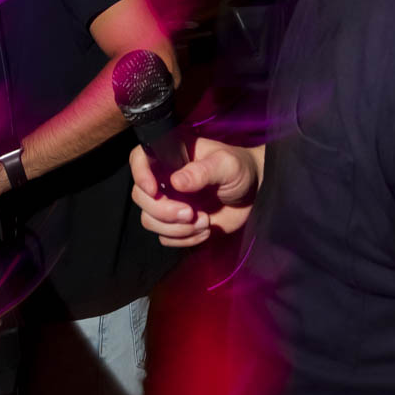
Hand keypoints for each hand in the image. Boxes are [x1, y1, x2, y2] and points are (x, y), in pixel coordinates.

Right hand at [130, 134, 258, 247]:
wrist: (255, 193)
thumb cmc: (240, 169)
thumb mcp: (226, 165)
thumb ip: (203, 171)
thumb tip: (176, 182)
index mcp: (171, 155)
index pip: (139, 158)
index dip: (140, 174)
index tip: (154, 191)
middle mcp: (164, 177)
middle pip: (141, 196)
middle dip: (163, 211)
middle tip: (190, 213)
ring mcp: (169, 201)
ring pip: (149, 220)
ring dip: (176, 228)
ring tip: (204, 222)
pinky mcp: (177, 223)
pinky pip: (165, 237)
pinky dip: (184, 239)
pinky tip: (206, 230)